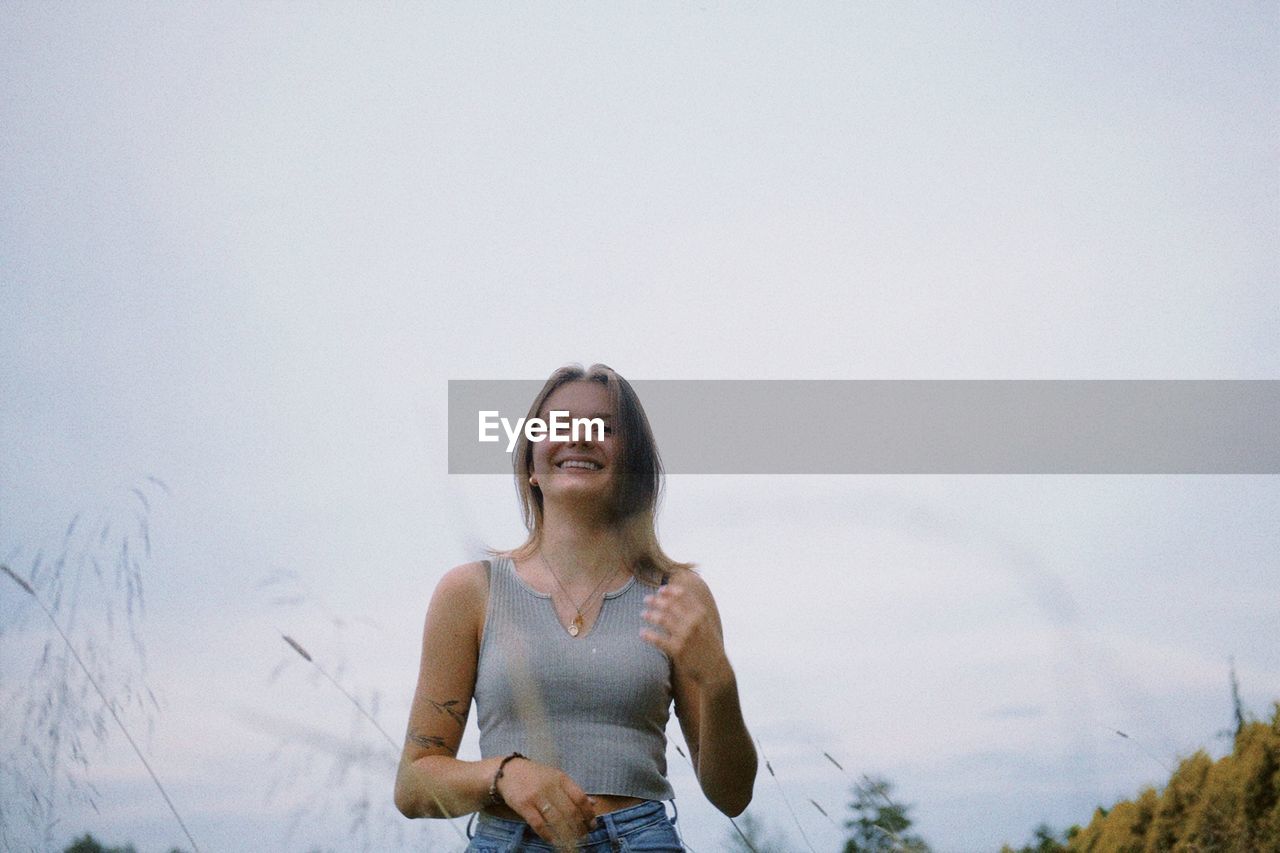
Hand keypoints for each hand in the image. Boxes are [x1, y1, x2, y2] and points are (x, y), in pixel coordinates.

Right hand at [495, 757, 597, 851]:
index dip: (588, 813)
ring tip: (572, 842)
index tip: (592, 823)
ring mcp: (536, 796)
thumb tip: (593, 804)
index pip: (580, 797)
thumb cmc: (536, 776)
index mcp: (561, 778)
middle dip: (579, 826)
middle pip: (570, 811)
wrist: (507, 772)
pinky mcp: (523, 805)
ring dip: (566, 834)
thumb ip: (573, 790)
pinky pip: (538, 824)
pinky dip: (548, 834)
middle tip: (583, 836)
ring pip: (556, 819)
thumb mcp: (556, 777)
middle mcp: (550, 786)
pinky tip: (553, 840)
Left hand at [640, 572, 731, 689]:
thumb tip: (681, 596)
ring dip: (650, 614)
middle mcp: (693, 622)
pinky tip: (642, 633)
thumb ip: (696, 611)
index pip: (682, 595)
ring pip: (662, 619)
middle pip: (669, 605)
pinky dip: (648, 635)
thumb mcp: (707, 624)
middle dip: (656, 600)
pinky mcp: (678, 650)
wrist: (715, 669)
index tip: (660, 590)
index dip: (669, 591)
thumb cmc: (709, 645)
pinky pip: (658, 640)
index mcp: (701, 614)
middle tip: (647, 599)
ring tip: (643, 614)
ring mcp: (685, 636)